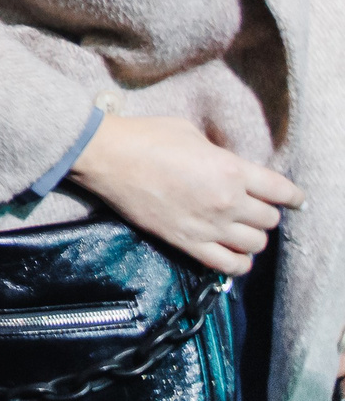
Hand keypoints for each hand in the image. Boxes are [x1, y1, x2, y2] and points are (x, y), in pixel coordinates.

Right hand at [68, 114, 303, 275]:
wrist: (106, 157)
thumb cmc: (145, 137)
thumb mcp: (191, 134)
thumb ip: (219, 155)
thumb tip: (230, 169)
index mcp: (231, 170)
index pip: (281, 191)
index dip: (293, 196)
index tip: (295, 199)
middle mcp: (227, 202)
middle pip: (270, 220)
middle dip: (265, 212)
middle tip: (254, 206)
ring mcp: (208, 226)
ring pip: (255, 245)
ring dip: (252, 236)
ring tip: (240, 228)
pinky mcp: (188, 243)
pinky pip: (230, 266)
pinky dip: (238, 262)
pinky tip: (232, 251)